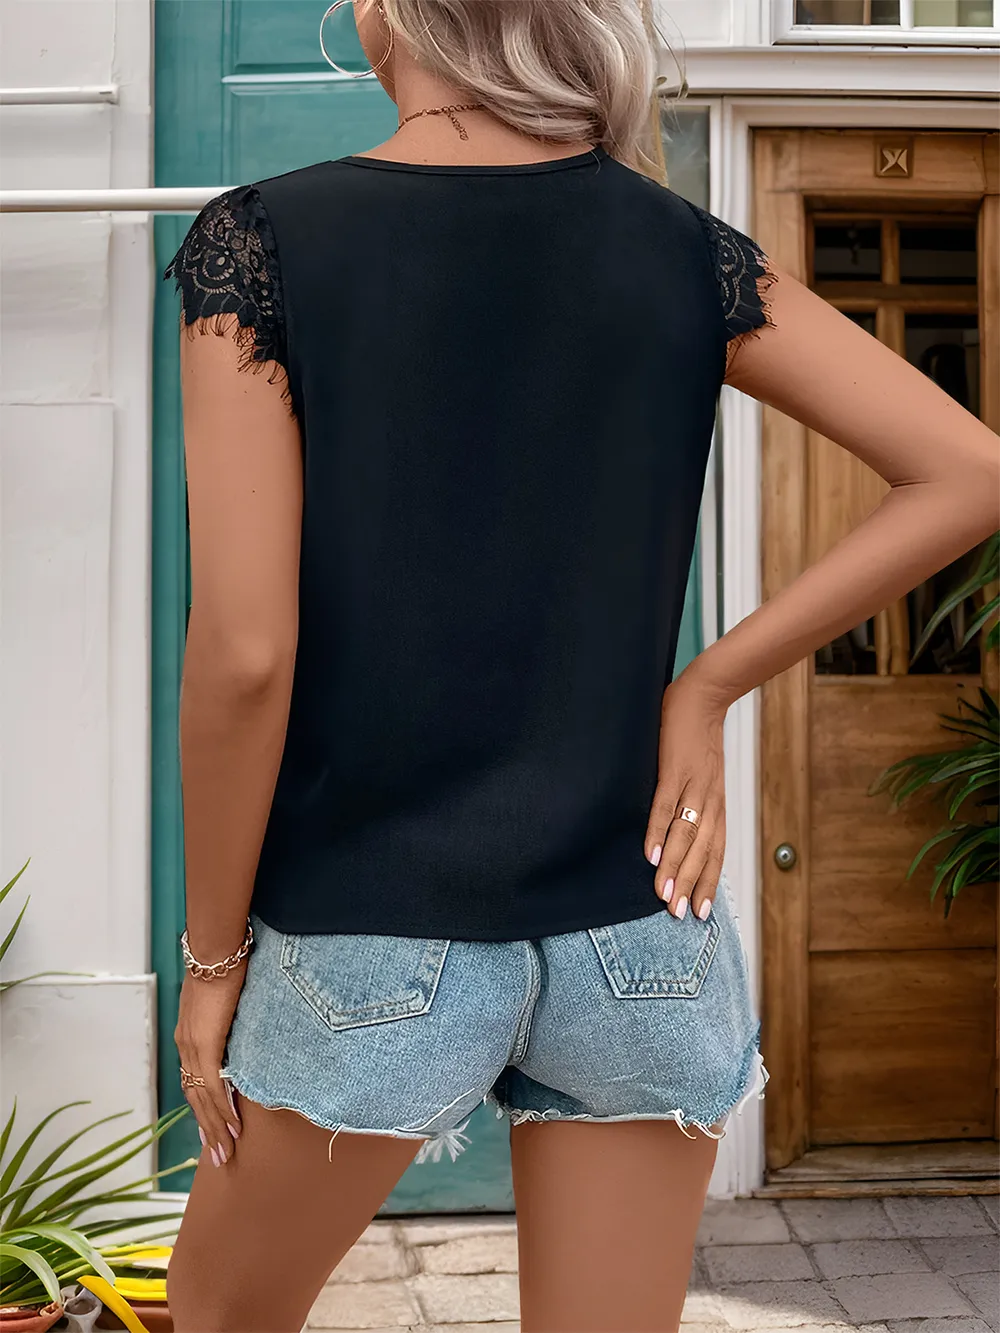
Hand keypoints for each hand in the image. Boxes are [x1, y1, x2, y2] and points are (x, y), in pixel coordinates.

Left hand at [174, 965, 245, 1165]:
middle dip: (208, 1128)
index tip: (213, 1129)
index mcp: (189, 1035)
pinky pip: (212, 1088)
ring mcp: (193, 1048)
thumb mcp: (227, 998)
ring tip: (227, 1150)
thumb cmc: (226, 964)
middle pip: (195, 1097)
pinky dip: (222, 1110)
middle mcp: (186, 1046)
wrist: (215, 950)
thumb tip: (247, 1027)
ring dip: (215, 1126)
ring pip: (202, 1099)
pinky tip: (232, 1127)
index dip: (203, 1107)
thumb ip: (231, 1018)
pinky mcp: (204, 1046)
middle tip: (220, 1155)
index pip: (194, 1081)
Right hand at [644, 671, 727, 921]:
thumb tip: (674, 827)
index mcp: (716, 802)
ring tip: (663, 893)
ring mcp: (694, 783)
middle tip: (679, 914)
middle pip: (703, 850)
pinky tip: (650, 853)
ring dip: (675, 866)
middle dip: (691, 884)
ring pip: (686, 834)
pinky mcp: (675, 768)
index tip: (702, 911)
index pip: (716, 850)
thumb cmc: (697, 735)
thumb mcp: (702, 772)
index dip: (709, 881)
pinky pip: (666, 805)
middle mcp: (710, 798)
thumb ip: (692, 798)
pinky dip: (658, 831)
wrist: (703, 693)